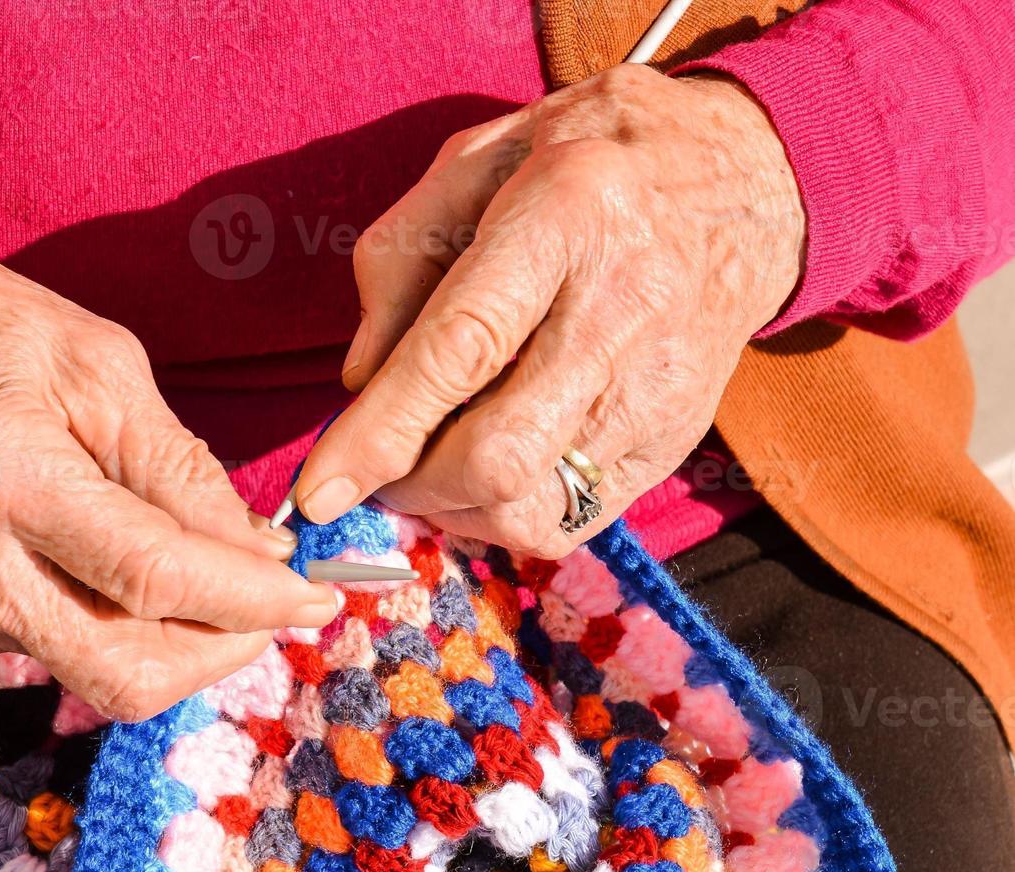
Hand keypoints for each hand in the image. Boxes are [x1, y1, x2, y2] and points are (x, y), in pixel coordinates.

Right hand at [0, 212, 338, 720]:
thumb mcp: (101, 365)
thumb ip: (184, 472)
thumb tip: (260, 558)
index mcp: (1, 477)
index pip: (155, 579)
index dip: (253, 601)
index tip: (318, 597)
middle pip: (126, 673)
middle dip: (223, 652)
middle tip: (275, 606)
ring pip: (98, 669)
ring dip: (173, 633)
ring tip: (191, 561)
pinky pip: (56, 647)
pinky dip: (109, 616)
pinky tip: (101, 554)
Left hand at [294, 66, 805, 554]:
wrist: (741, 180)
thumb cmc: (582, 163)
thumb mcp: (473, 164)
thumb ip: (399, 262)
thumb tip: (358, 383)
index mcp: (566, 216)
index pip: (460, 349)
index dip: (380, 432)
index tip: (317, 491)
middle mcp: (623, 309)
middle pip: (497, 454)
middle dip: (410, 485)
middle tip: (378, 466)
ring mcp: (660, 387)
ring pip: (531, 505)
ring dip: (453, 508)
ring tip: (433, 462)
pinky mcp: (675, 440)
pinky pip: (571, 521)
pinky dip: (504, 515)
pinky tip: (486, 471)